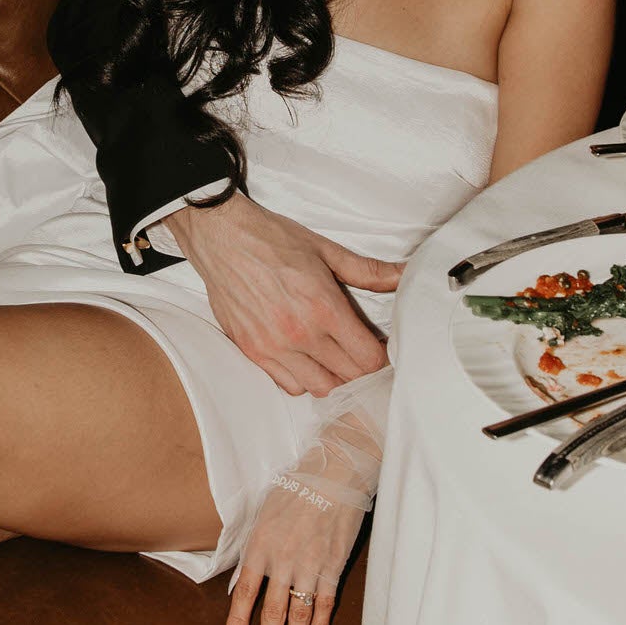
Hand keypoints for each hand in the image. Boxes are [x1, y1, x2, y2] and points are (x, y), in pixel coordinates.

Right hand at [164, 192, 402, 394]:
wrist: (221, 236)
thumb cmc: (272, 239)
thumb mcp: (326, 250)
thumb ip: (369, 271)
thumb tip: (404, 274)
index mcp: (323, 307)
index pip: (368, 359)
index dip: (382, 357)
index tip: (380, 348)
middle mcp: (300, 334)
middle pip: (348, 378)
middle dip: (361, 369)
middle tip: (361, 353)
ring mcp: (273, 347)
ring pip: (320, 389)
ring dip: (334, 378)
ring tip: (334, 357)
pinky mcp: (252, 351)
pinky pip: (288, 385)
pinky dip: (303, 378)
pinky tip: (305, 358)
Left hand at [223, 472, 366, 624]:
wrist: (336, 470)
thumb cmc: (295, 488)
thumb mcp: (263, 514)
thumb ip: (253, 551)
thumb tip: (243, 585)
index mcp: (260, 546)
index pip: (244, 596)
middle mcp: (284, 560)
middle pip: (273, 615)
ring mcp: (311, 565)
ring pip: (299, 617)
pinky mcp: (334, 566)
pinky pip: (325, 605)